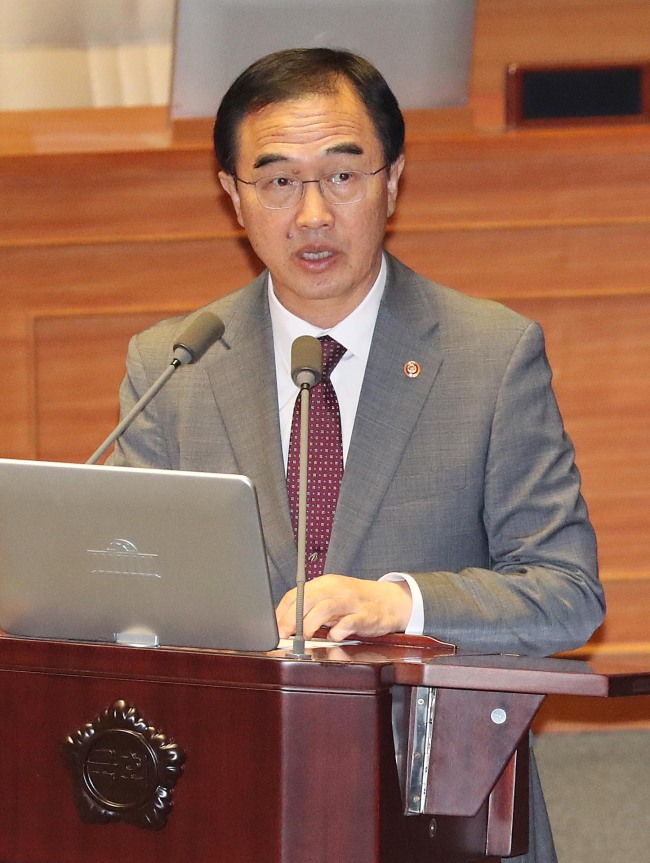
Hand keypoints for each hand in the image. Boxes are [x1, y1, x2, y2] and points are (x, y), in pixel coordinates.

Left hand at [275, 574, 412, 641]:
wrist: (389, 601)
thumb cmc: (355, 602)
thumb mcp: (330, 599)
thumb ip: (309, 608)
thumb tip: (282, 623)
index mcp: (325, 584)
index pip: (297, 593)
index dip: (282, 612)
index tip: (275, 628)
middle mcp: (337, 589)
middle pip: (308, 599)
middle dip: (292, 620)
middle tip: (284, 636)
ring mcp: (352, 602)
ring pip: (325, 608)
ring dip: (310, 625)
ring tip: (304, 638)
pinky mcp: (366, 616)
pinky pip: (349, 622)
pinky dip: (338, 631)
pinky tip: (333, 637)